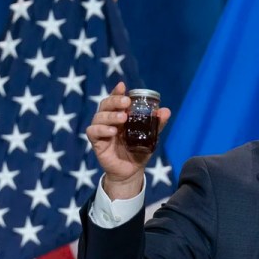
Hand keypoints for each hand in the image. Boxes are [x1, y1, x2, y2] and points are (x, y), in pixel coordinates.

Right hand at [86, 82, 171, 198]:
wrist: (132, 172)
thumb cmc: (139, 151)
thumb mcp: (151, 137)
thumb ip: (157, 124)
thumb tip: (166, 110)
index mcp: (120, 116)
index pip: (116, 100)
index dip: (117, 92)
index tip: (122, 86)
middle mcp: (109, 121)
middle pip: (105, 104)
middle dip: (115, 100)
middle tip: (126, 101)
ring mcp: (101, 131)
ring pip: (99, 117)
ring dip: (110, 116)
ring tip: (122, 118)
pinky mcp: (96, 142)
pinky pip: (93, 132)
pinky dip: (101, 130)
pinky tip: (112, 132)